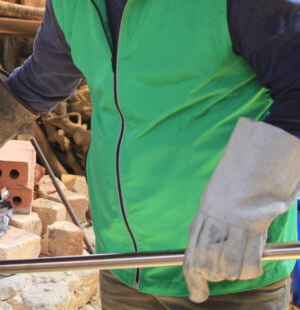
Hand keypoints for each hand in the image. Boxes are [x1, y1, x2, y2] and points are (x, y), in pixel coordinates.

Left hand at [181, 118, 299, 301]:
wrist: (259, 156)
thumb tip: (215, 245)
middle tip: (221, 276)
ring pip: (225, 262)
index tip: (196, 294)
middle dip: (212, 276)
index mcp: (204, 213)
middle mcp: (214, 219)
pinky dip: (250, 268)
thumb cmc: (241, 177)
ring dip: (231, 273)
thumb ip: (215, 221)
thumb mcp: (219, 198)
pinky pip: (249, 258)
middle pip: (205, 260)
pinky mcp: (255, 223)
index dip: (192, 277)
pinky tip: (252, 265)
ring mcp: (234, 221)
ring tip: (238, 267)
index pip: (191, 252)